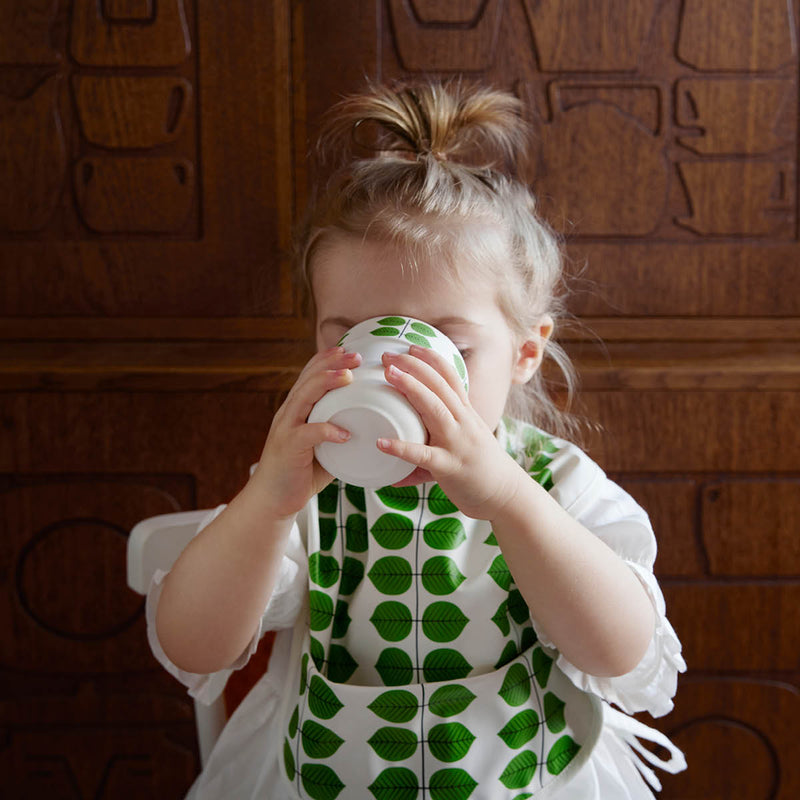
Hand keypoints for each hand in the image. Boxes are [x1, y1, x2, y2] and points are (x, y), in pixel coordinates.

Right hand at [251, 347, 360, 518]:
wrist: (271, 499)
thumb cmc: (300, 471)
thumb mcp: (322, 445)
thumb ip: (338, 430)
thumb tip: (371, 425)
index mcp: (296, 409)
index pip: (309, 375)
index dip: (327, 359)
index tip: (348, 349)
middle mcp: (288, 413)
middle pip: (308, 379)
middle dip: (331, 363)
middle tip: (355, 356)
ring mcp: (286, 429)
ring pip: (304, 398)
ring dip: (326, 384)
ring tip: (348, 377)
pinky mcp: (288, 449)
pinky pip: (307, 434)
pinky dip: (326, 431)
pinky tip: (344, 432)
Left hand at [378, 346, 521, 519]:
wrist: (507, 496)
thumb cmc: (484, 470)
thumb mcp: (466, 443)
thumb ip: (440, 438)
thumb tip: (411, 446)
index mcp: (467, 415)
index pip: (451, 378)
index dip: (431, 360)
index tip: (411, 347)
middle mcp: (464, 423)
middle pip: (439, 386)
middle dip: (414, 367)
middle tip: (388, 356)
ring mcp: (457, 444)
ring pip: (434, 409)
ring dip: (410, 389)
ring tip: (388, 376)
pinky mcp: (449, 467)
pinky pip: (423, 455)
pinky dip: (402, 447)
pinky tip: (382, 442)